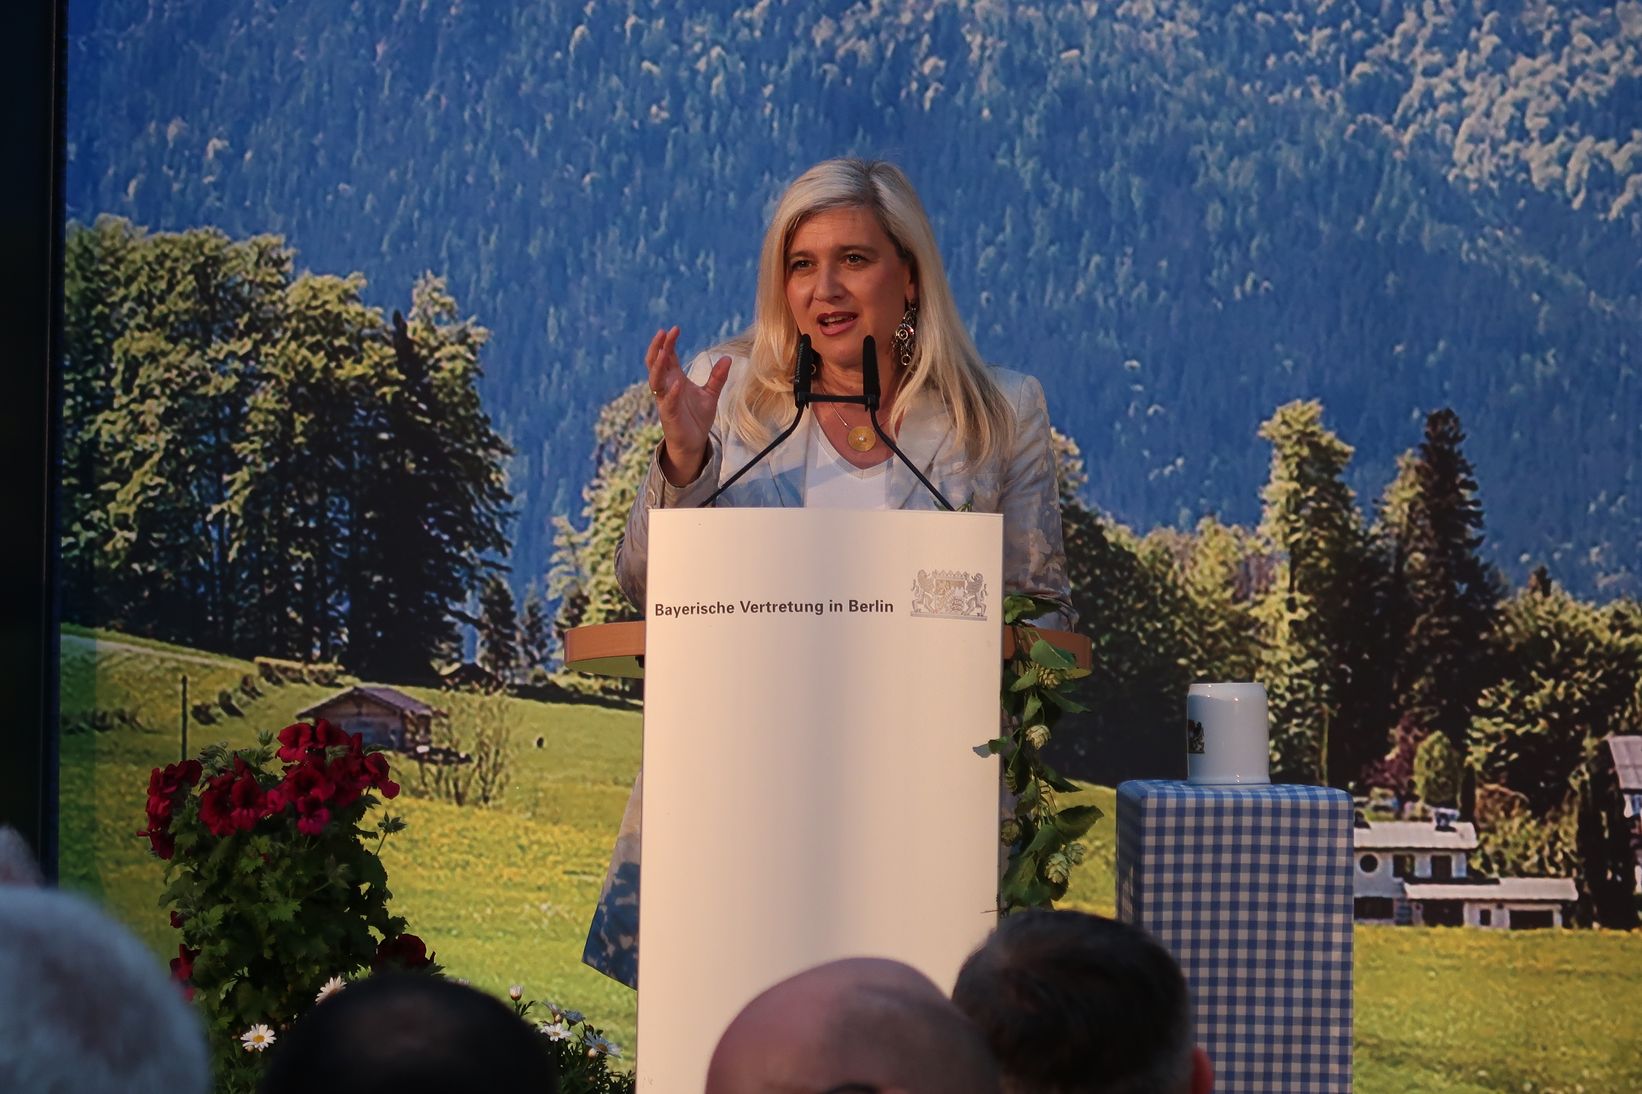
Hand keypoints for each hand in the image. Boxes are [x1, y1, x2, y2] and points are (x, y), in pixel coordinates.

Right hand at [646, 326, 730, 485]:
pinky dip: (672, 392)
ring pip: (655, 380)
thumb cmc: (697, 417)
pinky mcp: (669, 415)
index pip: (667, 356)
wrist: (694, 442)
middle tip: (664, 332)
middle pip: (655, 363)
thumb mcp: (710, 394)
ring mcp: (665, 401)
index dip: (668, 342)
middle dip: (658, 347)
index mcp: (674, 379)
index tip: (675, 328)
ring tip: (664, 351)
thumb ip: (717, 377)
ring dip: (658, 366)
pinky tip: (678, 383)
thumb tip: (727, 358)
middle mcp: (666, 387)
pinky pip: (668, 402)